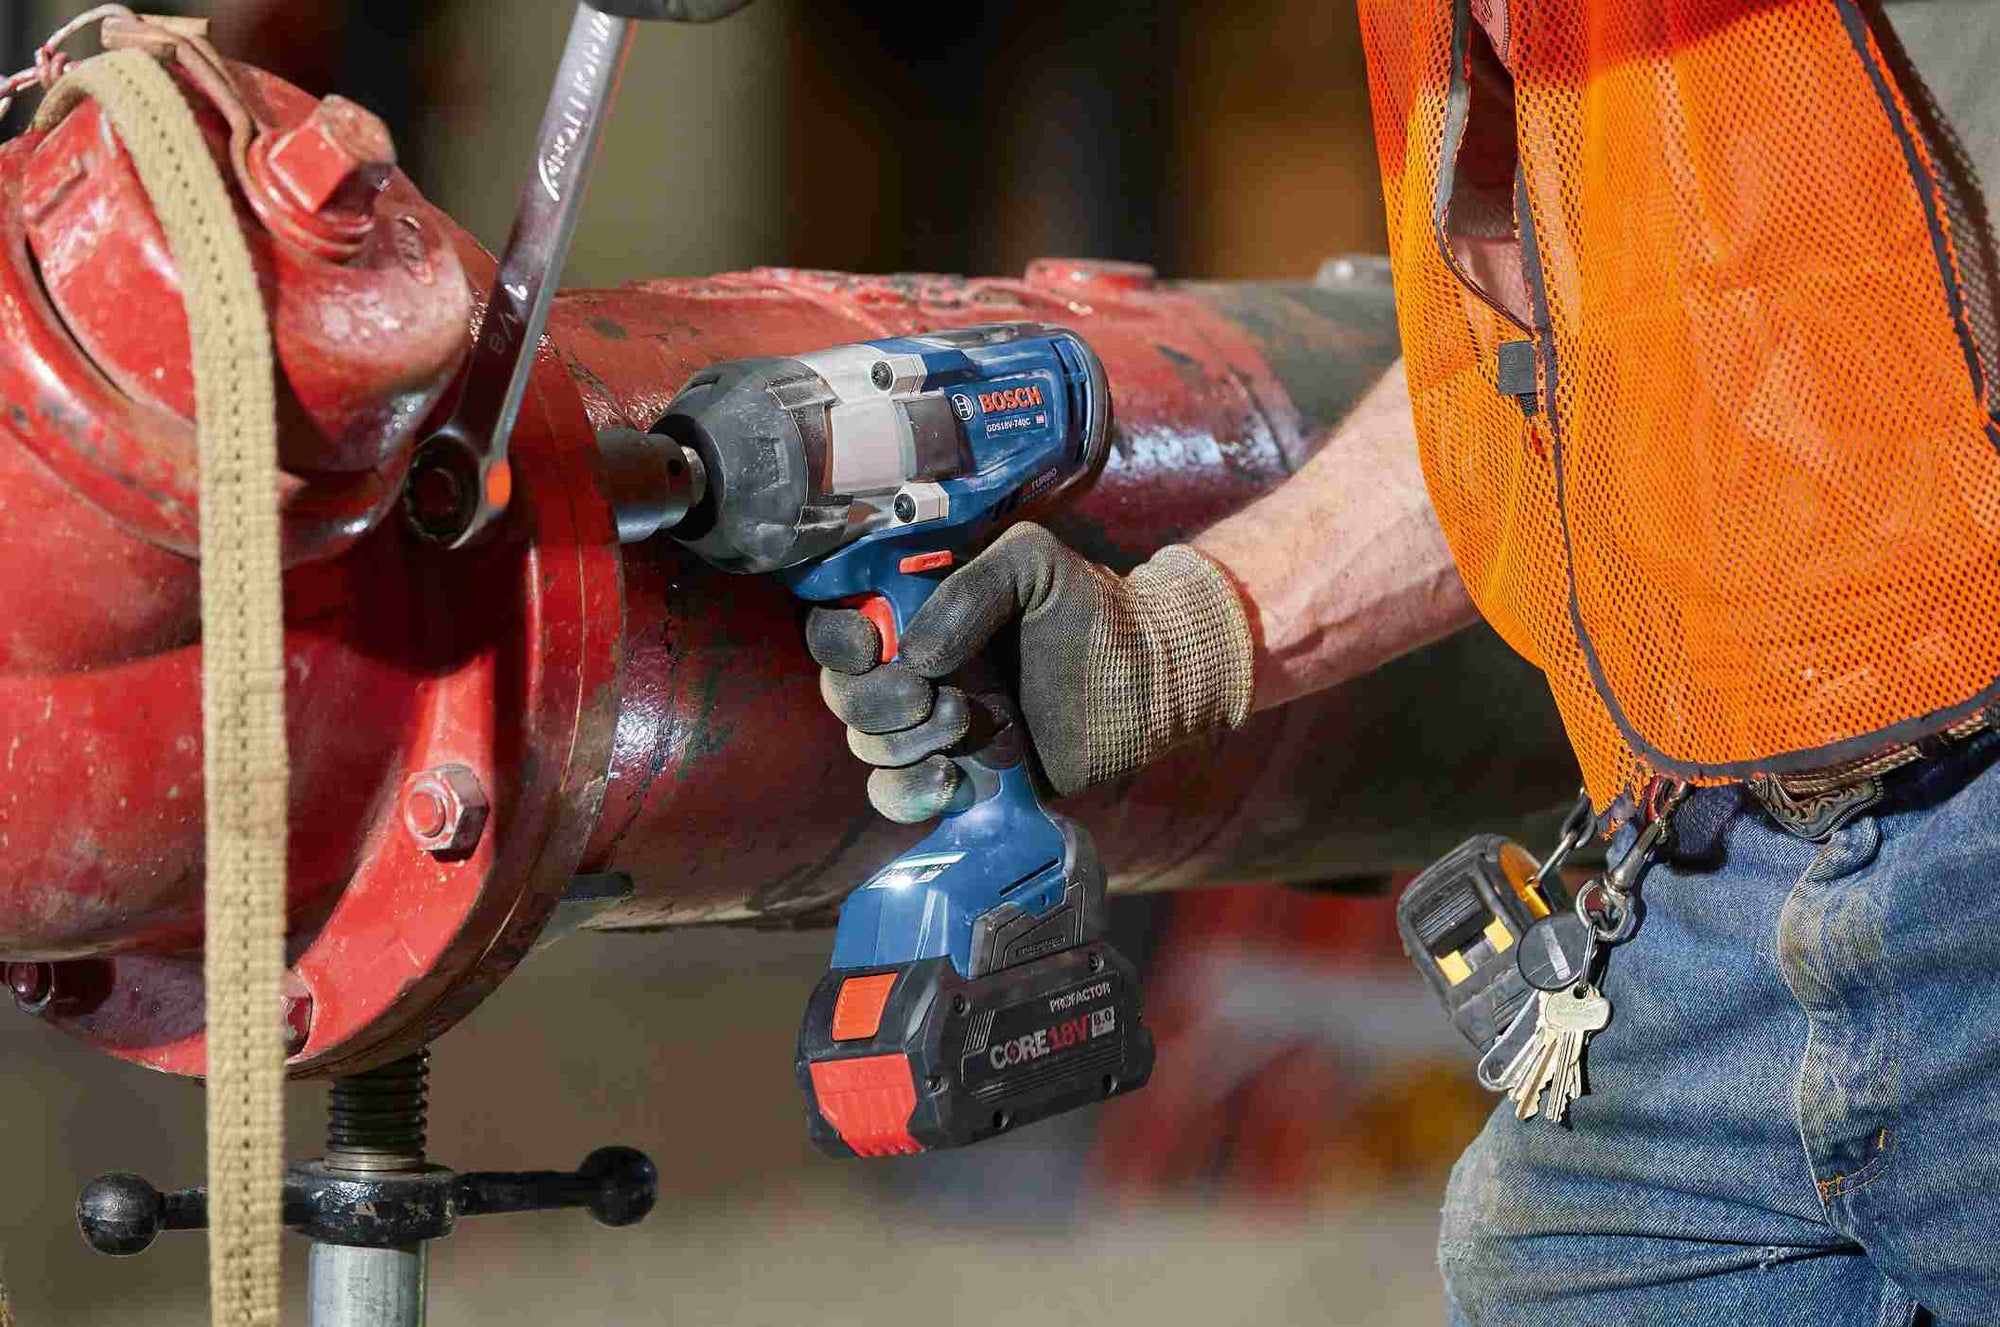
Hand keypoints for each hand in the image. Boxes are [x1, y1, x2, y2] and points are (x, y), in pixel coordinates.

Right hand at [806, 523, 1254, 823]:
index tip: (874, 644)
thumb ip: (971, 588)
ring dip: (905, 742)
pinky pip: (894, 796)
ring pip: (866, 746)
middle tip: (939, 693)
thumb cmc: (1091, 611)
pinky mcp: (955, 778)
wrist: (1147, 682)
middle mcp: (911, 670)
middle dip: (879, 699)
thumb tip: (916, 657)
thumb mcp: (1032, 564)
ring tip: (967, 724)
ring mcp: (930, 728)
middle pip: (843, 693)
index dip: (840, 641)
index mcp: (914, 614)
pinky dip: (910, 793)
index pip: (837, 626)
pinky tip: (954, 778)